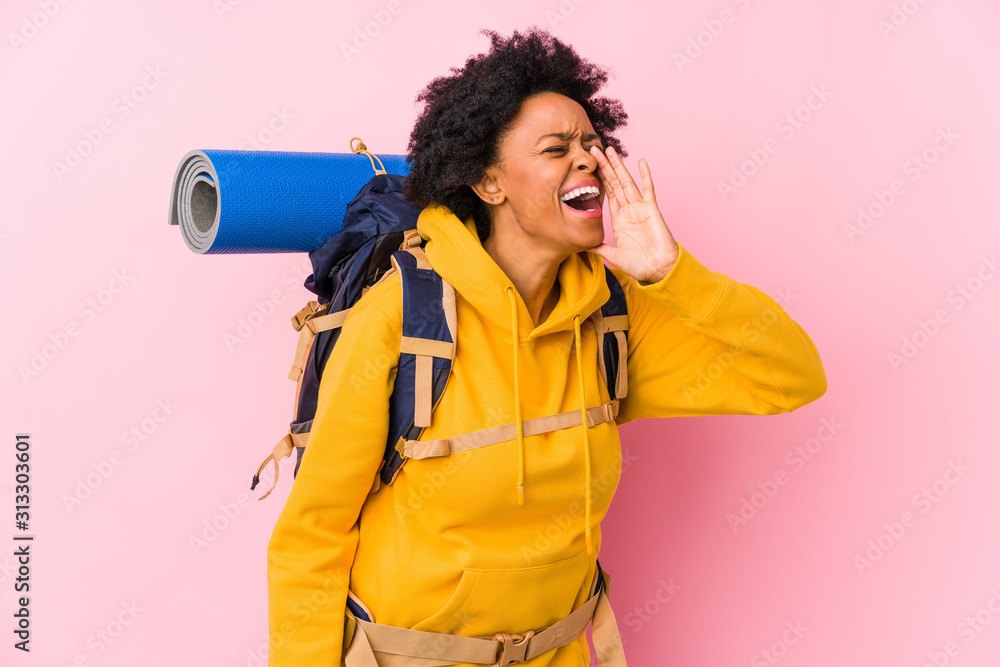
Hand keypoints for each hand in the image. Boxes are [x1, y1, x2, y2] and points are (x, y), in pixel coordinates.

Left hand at [587, 145, 678, 283]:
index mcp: (619, 219)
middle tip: (594, 149)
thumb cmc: (639, 265)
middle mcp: (628, 210)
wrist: (658, 271)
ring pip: (627, 181)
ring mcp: (640, 208)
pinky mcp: (651, 209)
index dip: (598, 179)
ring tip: (610, 150)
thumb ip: (600, 248)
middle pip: (614, 183)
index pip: (607, 194)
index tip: (590, 166)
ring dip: (618, 166)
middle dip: (604, 166)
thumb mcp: (613, 255)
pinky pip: (648, 189)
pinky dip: (645, 175)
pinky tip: (641, 162)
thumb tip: (584, 246)